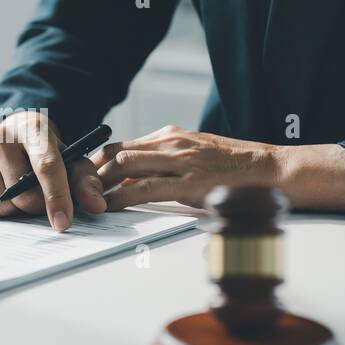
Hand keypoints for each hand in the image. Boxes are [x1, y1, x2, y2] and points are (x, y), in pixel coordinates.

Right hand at [0, 111, 105, 230]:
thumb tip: (98, 206)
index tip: (63, 224)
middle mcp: (0, 135)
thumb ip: (86, 181)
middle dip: (37, 206)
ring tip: (16, 189)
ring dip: (15, 210)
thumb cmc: (44, 151)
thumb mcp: (69, 159)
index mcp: (34, 127)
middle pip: (24, 196)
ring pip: (2, 207)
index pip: (46, 167)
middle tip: (38, 194)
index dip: (56, 198)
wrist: (11, 135)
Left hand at [96, 125, 344, 211]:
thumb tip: (130, 183)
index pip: (119, 145)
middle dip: (89, 174)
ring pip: (123, 167)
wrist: (270, 170)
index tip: (81, 179)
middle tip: (74, 193)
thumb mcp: (194, 155)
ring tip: (86, 202)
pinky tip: (109, 208)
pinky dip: (121, 199)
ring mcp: (179, 161)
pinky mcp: (188, 183)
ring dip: (99, 186)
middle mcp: (170, 143)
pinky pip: (144, 189)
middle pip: (114, 153)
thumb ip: (163, 164)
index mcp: (169, 136)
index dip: (95, 163)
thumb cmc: (233, 167)